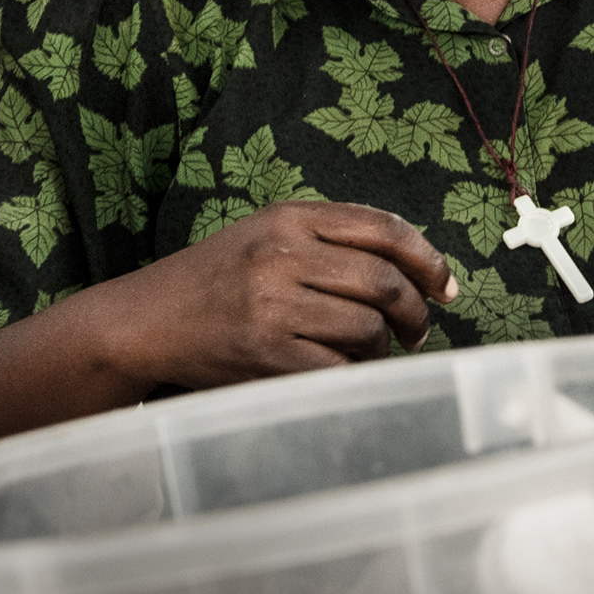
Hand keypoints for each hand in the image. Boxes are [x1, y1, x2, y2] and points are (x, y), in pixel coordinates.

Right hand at [94, 204, 457, 390]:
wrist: (148, 319)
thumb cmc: (218, 280)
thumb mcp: (267, 236)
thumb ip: (331, 242)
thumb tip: (416, 274)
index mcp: (288, 218)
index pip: (382, 228)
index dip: (427, 259)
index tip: (445, 286)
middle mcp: (281, 255)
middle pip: (383, 282)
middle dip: (414, 313)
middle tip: (416, 331)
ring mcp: (272, 306)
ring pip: (367, 328)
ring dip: (381, 348)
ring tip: (367, 353)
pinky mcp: (264, 355)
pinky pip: (339, 369)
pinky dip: (355, 376)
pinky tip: (346, 374)